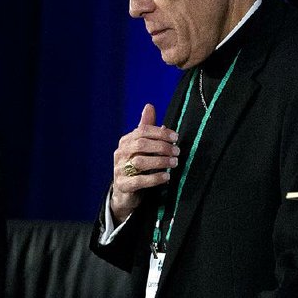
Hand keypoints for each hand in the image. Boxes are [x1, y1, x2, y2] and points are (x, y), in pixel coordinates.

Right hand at [110, 104, 178, 224]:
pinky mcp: (122, 185)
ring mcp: (119, 169)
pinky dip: (154, 178)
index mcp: (126, 140)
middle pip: (141, 144)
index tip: (176, 137)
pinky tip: (166, 177)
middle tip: (177, 151)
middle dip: (162, 146)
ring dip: (161, 161)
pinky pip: (138, 181)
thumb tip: (149, 106)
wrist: (126, 191)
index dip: (161, 133)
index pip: (143, 131)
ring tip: (174, 163)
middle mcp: (120, 153)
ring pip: (140, 162)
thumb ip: (147, 127)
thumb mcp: (142, 145)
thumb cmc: (137, 164)